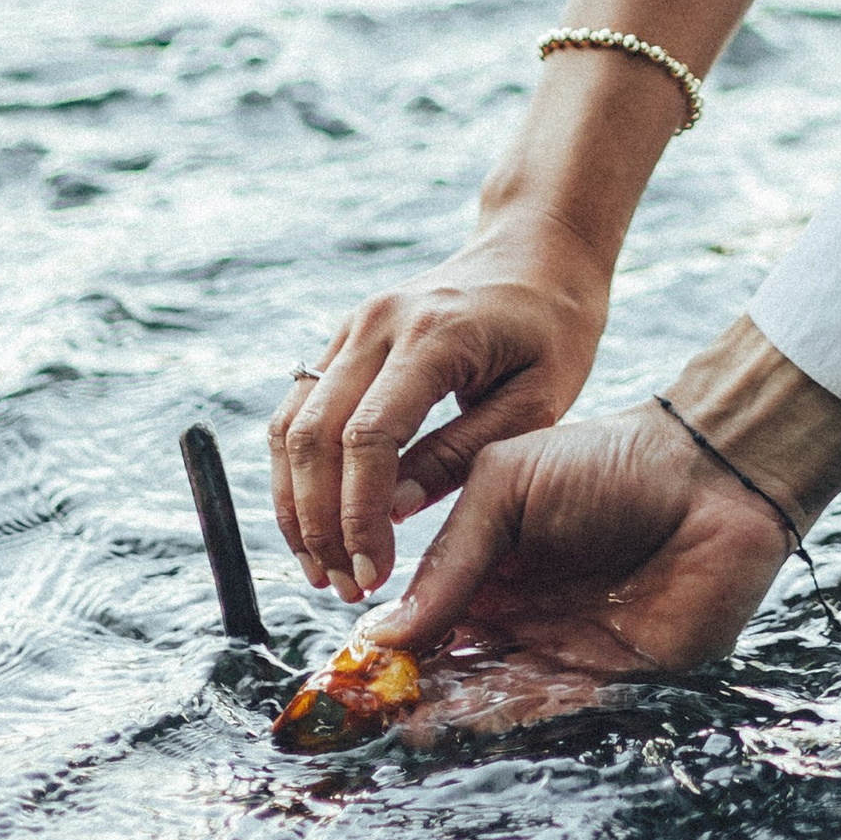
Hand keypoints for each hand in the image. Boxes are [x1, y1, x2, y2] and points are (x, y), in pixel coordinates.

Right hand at [270, 252, 608, 607]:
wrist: (537, 253)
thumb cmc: (552, 331)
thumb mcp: (537, 401)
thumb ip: (463, 455)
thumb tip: (393, 513)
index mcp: (435, 335)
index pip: (367, 438)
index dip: (360, 516)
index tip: (374, 573)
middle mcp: (378, 323)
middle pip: (313, 436)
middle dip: (318, 524)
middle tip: (345, 586)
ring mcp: (353, 325)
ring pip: (289, 425)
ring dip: (294, 505)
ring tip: (323, 569)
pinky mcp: (343, 337)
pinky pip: (297, 409)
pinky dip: (295, 472)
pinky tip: (317, 522)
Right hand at [350, 399, 795, 737]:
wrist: (708, 475)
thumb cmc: (607, 461)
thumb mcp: (505, 485)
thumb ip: (451, 555)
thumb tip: (387, 634)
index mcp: (487, 571)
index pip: (422, 623)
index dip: (384, 651)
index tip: (342, 676)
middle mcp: (519, 620)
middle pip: (451, 675)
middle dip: (406, 699)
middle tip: (359, 720)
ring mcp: (562, 654)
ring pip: (493, 700)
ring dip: (448, 717)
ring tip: (401, 729)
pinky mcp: (611, 683)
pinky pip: (550, 711)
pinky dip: (506, 721)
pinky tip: (466, 723)